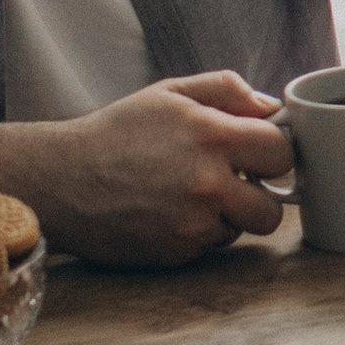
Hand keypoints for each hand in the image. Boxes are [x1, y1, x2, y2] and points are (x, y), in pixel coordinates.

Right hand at [0, 74, 293, 266]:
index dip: (274, 153)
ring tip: (194, 196)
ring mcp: (192, 223)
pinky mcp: (175, 253)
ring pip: (241, 229)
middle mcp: (208, 183)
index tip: (259, 154)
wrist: (62, 180)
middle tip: (234, 182)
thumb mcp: (169, 93)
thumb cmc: (117, 132)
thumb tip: (270, 108)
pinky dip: (198, 233)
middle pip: (273, 208)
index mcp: (212, 135)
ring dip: (228, 217)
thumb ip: (226, 91)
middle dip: (259, 195)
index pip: (283, 153)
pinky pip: (209, 247)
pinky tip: (168, 213)